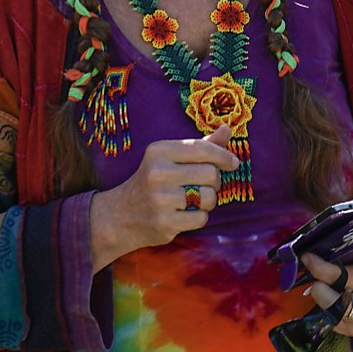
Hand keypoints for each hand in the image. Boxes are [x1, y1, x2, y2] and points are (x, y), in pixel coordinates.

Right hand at [89, 125, 238, 265]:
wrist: (119, 215)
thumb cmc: (153, 182)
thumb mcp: (170, 158)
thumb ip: (200, 145)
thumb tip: (228, 128)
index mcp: (159, 151)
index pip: (202, 148)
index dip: (223, 156)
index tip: (233, 163)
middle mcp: (158, 172)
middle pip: (210, 174)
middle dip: (213, 181)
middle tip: (202, 185)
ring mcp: (160, 199)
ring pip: (209, 197)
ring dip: (207, 201)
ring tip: (192, 201)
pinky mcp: (165, 223)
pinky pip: (201, 218)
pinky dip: (198, 217)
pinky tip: (182, 215)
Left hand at [300, 243, 352, 338]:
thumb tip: (344, 221)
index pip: (340, 276)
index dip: (318, 267)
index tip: (306, 257)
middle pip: (332, 302)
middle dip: (319, 288)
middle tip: (318, 276)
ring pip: (329, 314)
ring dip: (322, 299)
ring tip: (323, 286)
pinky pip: (331, 323)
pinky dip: (326, 309)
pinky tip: (330, 297)